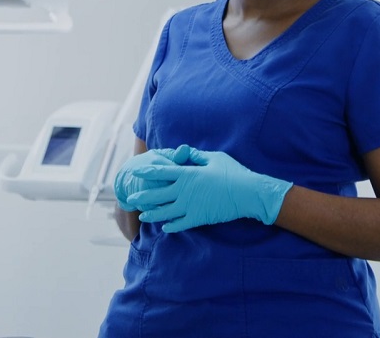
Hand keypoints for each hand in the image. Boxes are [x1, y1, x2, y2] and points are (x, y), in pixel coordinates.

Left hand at [126, 147, 292, 232]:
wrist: (247, 194)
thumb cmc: (233, 173)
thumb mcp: (215, 158)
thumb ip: (198, 156)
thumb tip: (186, 152)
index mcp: (188, 173)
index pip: (162, 172)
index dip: (148, 171)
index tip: (136, 171)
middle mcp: (184, 190)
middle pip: (158, 194)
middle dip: (143, 196)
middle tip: (132, 198)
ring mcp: (190, 206)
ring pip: (165, 212)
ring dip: (153, 214)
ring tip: (143, 215)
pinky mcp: (198, 218)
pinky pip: (180, 224)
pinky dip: (171, 226)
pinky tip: (165, 228)